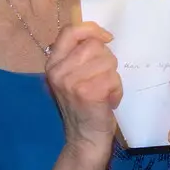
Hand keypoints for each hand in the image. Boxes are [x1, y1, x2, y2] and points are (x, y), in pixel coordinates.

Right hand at [44, 23, 121, 157]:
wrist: (85, 139)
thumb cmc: (85, 106)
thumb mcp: (74, 77)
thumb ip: (79, 56)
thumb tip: (100, 35)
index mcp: (53, 63)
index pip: (69, 31)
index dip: (91, 29)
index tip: (107, 38)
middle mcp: (57, 71)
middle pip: (94, 45)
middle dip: (107, 60)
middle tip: (103, 80)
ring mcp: (70, 82)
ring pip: (107, 61)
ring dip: (113, 77)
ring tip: (105, 92)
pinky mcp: (86, 92)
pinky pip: (112, 78)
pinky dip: (117, 90)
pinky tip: (108, 101)